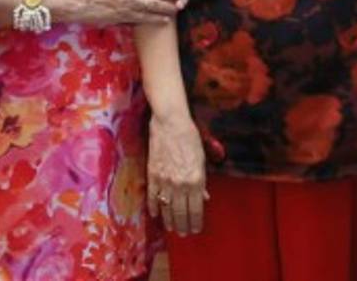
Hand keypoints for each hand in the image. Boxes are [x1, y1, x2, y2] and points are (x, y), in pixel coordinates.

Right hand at [147, 110, 208, 235]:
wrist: (170, 123)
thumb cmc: (190, 138)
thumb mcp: (201, 160)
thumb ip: (201, 181)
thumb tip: (203, 197)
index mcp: (196, 180)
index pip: (196, 209)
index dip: (195, 222)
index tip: (196, 229)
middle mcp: (180, 184)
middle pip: (180, 212)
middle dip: (183, 226)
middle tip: (183, 233)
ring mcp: (165, 181)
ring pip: (166, 208)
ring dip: (169, 220)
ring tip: (172, 228)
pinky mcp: (152, 175)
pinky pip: (152, 196)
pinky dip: (154, 207)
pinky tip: (155, 214)